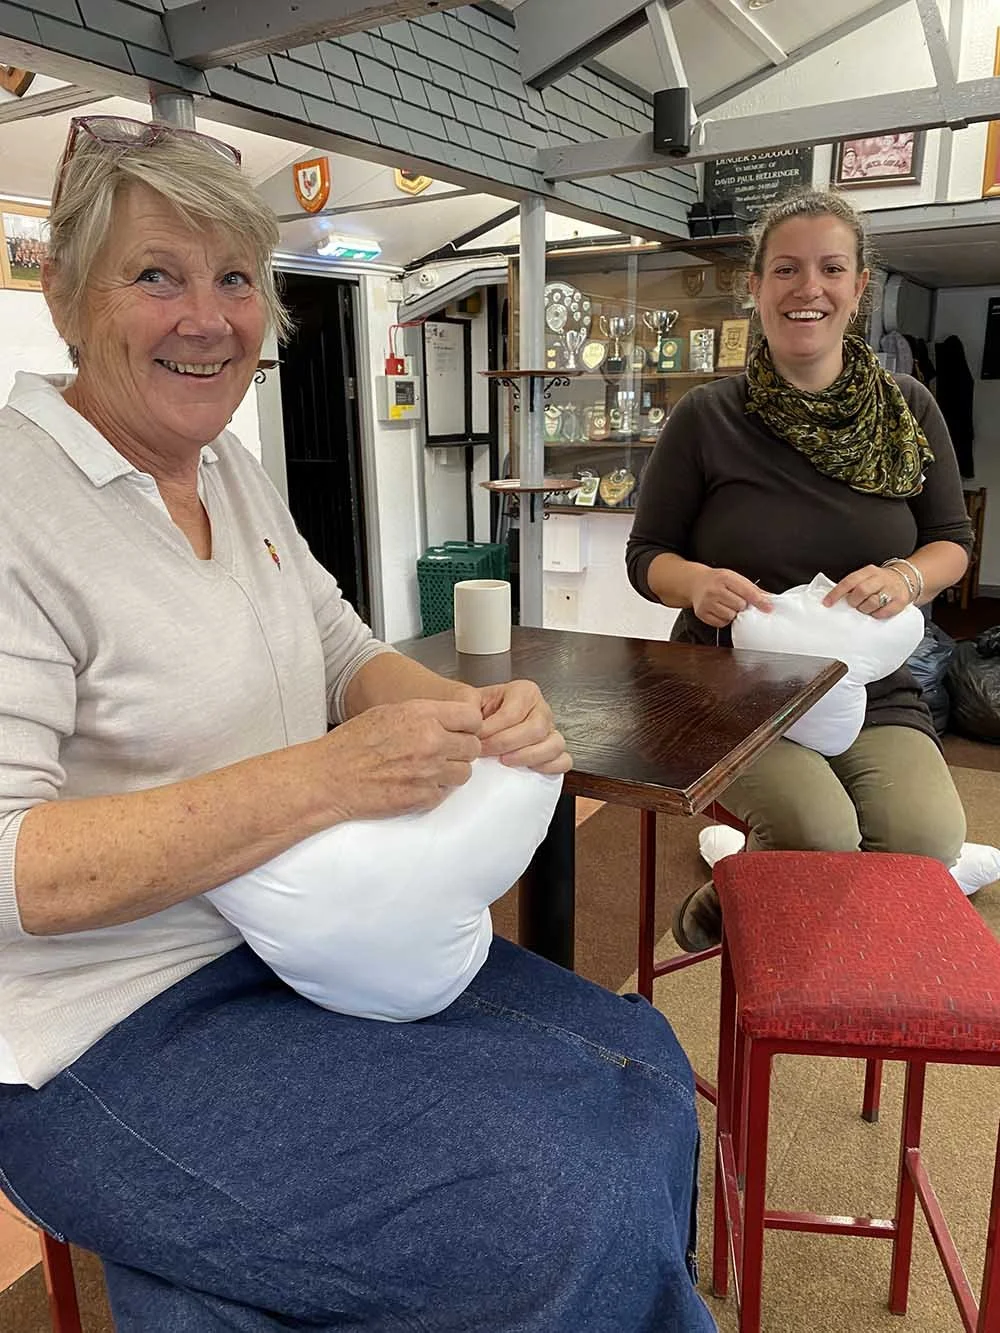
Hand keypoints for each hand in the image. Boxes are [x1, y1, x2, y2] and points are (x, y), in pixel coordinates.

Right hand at [321, 698, 483, 819]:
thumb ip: (424, 714)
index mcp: (423, 715)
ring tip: (428, 770)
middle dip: (460, 750)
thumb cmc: (351, 745)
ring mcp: (429, 772)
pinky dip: (434, 791)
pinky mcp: (423, 798)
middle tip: (443, 753)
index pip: (472, 718)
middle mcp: (431, 742)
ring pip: (464, 773)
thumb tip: (448, 720)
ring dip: (451, 772)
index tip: (460, 731)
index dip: (467, 726)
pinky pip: (445, 794)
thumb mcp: (388, 712)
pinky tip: (415, 784)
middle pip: (472, 747)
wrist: (329, 778)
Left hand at [477, 680, 571, 774]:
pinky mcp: (554, 750)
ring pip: (553, 744)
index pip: (513, 713)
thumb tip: (471, 721)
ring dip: (527, 757)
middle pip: (535, 729)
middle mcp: (541, 709)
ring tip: (505, 761)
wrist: (481, 723)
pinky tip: (529, 769)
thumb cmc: (478, 712)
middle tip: (486, 751)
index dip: (493, 729)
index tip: (476, 738)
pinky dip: (549, 767)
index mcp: (524, 691)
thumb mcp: (471, 701)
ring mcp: (551, 730)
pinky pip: (563, 761)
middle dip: (506, 743)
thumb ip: (469, 705)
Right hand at [691, 567, 771, 628]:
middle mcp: (714, 590)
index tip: (768, 608)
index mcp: (724, 578)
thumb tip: (770, 599)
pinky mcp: (702, 613)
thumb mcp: (735, 578)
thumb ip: (752, 589)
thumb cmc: (717, 580)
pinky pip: (721, 623)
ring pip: (731, 616)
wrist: (695, 583)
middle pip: (740, 606)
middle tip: (737, 600)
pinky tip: (720, 610)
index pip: (746, 591)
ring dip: (733, 613)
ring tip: (727, 605)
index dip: (759, 601)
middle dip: (742, 605)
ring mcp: (706, 602)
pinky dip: (724, 619)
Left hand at [823, 564, 911, 618]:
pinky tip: (876, 612)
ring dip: (865, 609)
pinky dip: (877, 614)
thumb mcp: (866, 578)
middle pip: (861, 591)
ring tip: (865, 608)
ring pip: (873, 602)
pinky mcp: (900, 601)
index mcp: (868, 572)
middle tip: (853, 605)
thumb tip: (833, 599)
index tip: (827, 603)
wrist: (906, 579)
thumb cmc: (880, 582)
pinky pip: (884, 612)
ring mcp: (891, 589)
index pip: (849, 581)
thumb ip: (853, 586)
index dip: (836, 593)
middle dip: (853, 601)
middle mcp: (880, 579)